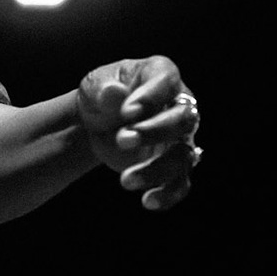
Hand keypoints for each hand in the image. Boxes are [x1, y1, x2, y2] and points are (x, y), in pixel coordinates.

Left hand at [76, 57, 201, 210]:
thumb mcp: (93, 86)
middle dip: (153, 132)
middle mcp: (179, 104)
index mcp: (160, 74)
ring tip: (125, 180)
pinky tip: (147, 201)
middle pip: (183, 119)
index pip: (166, 81)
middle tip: (122, 139)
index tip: (126, 112)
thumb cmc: (100, 96)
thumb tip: (113, 94)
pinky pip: (180, 182)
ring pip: (183, 155)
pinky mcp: (173, 163)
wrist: (95, 123)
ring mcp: (180, 136)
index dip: (150, 98)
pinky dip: (168, 193)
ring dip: (157, 169)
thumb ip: (103, 89)